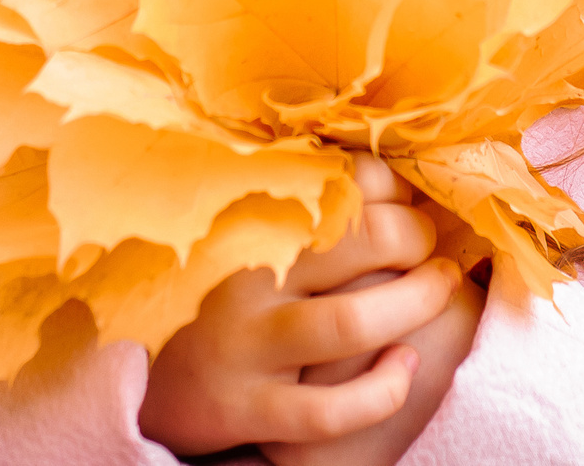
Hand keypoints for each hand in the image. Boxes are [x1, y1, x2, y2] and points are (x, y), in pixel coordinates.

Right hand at [138, 156, 462, 458]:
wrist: (143, 372)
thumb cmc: (220, 288)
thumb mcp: (251, 231)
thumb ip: (309, 199)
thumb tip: (384, 173)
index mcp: (251, 220)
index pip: (344, 179)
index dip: (393, 189)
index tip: (407, 203)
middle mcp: (249, 275)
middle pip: (360, 240)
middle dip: (415, 237)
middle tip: (429, 248)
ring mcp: (246, 343)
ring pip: (350, 323)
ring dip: (414, 303)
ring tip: (439, 289)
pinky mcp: (244, 406)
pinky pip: (326, 411)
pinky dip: (381, 391)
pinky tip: (405, 368)